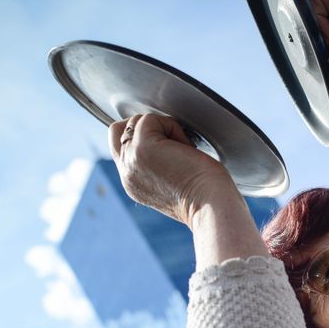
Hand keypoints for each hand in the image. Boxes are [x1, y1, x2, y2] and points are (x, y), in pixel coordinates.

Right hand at [108, 113, 240, 227]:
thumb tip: (165, 141)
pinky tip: (186, 147)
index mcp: (133, 183)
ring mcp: (131, 160)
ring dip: (163, 128)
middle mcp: (127, 173)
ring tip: (183, 150)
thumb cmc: (207, 196)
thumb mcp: (173, 182)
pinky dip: (172, 127)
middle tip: (174, 143)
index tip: (169, 147)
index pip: (121, 149)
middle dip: (147, 128)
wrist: (210, 208)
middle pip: (118, 131)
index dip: (141, 139)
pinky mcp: (142, 148)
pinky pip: (150, 119)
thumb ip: (157, 164)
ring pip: (135, 122)